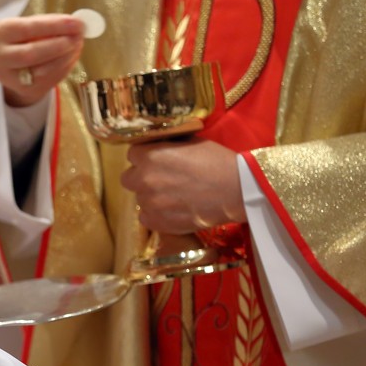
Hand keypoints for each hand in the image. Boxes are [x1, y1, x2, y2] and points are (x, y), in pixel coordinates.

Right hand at [0, 14, 84, 107]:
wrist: (12, 65)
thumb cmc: (25, 38)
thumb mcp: (30, 25)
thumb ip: (50, 24)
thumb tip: (77, 25)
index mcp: (0, 33)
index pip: (27, 29)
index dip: (54, 26)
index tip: (76, 23)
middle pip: (31, 53)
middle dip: (59, 45)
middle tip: (78, 37)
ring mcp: (10, 77)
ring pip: (42, 71)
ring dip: (65, 57)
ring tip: (77, 45)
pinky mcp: (24, 90)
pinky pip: (49, 81)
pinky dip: (65, 68)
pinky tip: (71, 57)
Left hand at [121, 138, 246, 233]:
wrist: (236, 190)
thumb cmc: (218, 162)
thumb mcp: (191, 142)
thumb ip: (168, 146)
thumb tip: (159, 146)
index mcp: (150, 156)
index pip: (132, 154)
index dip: (145, 157)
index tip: (156, 160)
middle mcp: (144, 179)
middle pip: (128, 178)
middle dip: (141, 177)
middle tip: (162, 179)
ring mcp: (149, 203)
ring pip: (139, 198)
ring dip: (151, 196)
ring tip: (173, 196)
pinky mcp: (156, 222)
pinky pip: (145, 218)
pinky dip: (156, 215)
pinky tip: (173, 210)